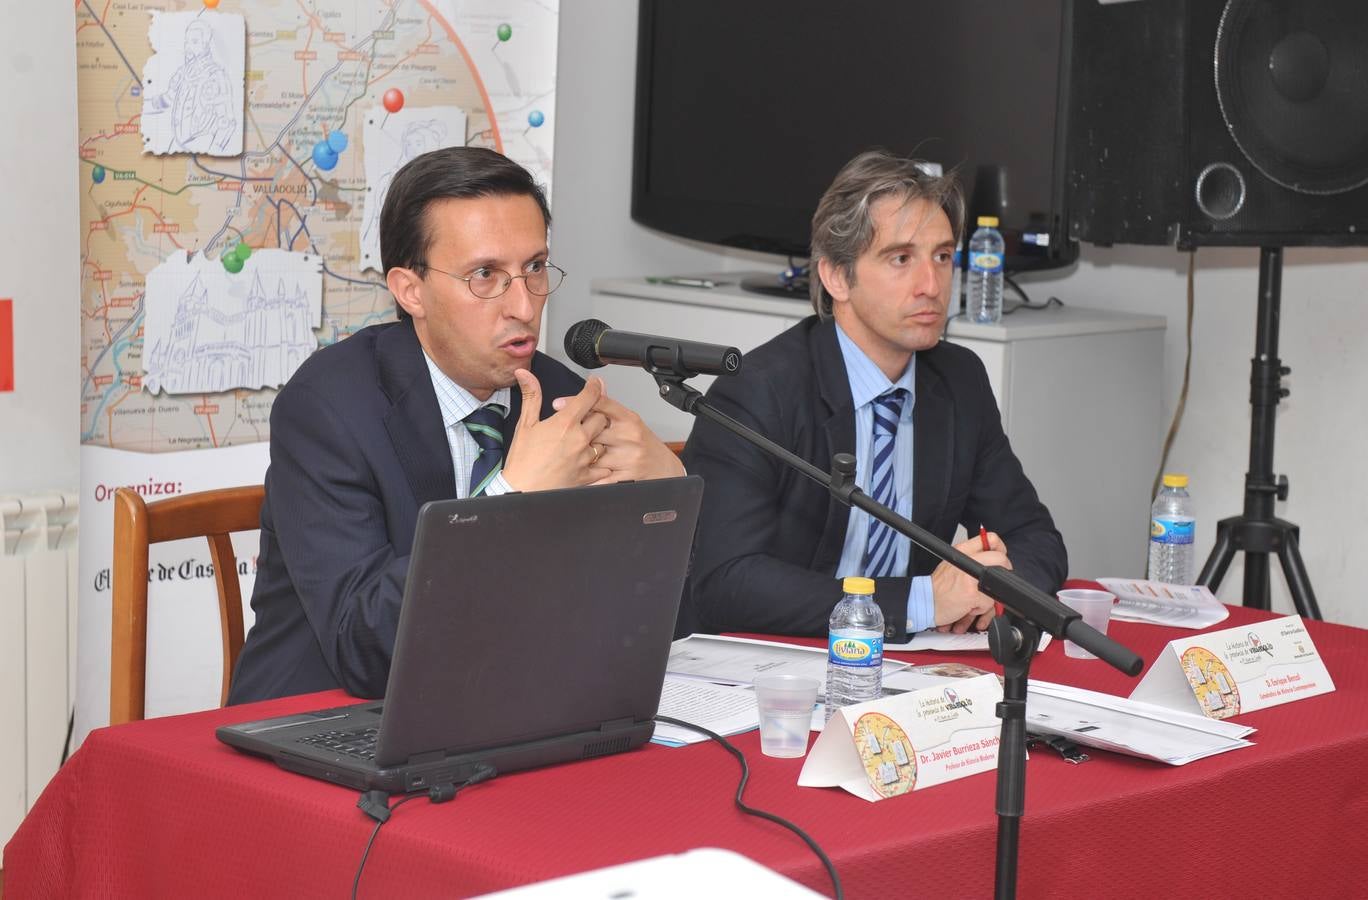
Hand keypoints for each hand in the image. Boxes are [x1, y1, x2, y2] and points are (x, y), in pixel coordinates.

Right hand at [502, 371, 610, 491]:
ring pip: (604, 440)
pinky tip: (589, 460)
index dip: (594, 387)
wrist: (521, 491)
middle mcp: (579, 439)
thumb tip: (525, 374)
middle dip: (595, 414)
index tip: (595, 384)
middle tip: (584, 417)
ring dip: (597, 437)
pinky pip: (603, 465)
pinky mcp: (587, 475)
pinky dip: (600, 462)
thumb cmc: (521, 461)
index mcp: (565, 423)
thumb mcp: (525, 424)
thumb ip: (530, 396)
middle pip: (602, 417)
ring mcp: (585, 458)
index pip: (589, 397)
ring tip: (583, 440)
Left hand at [552, 389, 684, 482]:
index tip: (557, 403)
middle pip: (592, 428)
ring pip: (593, 453)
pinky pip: (598, 476)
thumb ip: (609, 406)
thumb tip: (595, 383)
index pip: (601, 404)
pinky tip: (573, 473)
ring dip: (577, 455)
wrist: (664, 469)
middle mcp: (629, 436)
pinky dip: (584, 475)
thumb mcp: (630, 421)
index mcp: (629, 419)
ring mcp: (627, 457)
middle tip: (555, 433)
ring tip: (563, 454)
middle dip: (573, 431)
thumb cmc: (643, 444)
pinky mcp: (624, 476)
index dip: (576, 401)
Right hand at [930, 531, 1009, 632]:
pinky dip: (981, 610)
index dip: (1000, 549)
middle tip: (998, 580)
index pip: (990, 539)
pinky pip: (989, 603)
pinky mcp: (972, 594)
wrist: (924, 602)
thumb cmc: (938, 588)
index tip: (1000, 559)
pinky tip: (970, 608)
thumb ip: (971, 559)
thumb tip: (992, 560)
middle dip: (1005, 572)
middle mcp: (967, 560)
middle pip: (1001, 559)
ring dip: (990, 596)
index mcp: (963, 551)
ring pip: (998, 583)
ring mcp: (970, 577)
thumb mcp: (952, 564)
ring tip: (978, 599)